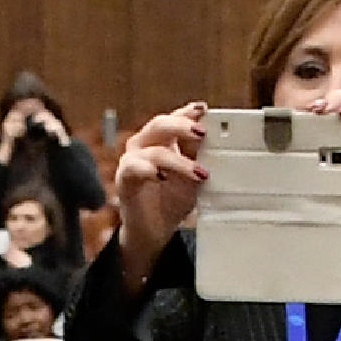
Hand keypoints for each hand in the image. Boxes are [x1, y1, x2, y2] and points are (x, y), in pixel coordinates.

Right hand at [109, 106, 207, 275]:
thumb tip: (216, 139)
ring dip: (178, 161)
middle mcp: (144, 144)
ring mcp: (132, 159)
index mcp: (162, 139)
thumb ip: (200, 157)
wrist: (154, 231)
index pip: (175, 118)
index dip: (188, 112)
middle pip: (160, 125)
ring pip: (154, 150)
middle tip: (202, 133)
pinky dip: (148, 170)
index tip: (204, 110)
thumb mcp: (193, 177)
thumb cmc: (172, 200)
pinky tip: (161, 176)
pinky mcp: (124, 179)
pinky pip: (133, 168)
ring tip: (199, 173)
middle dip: (182, 126)